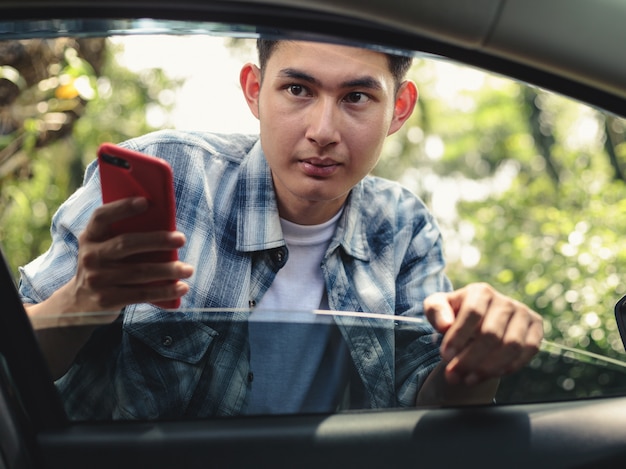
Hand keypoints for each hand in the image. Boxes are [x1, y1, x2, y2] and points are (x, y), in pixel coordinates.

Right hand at [68, 196, 193, 313]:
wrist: (80, 302)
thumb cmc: (106, 265)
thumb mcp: (104, 247)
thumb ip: (123, 234)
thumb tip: (165, 224)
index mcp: (90, 236)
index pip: (102, 216)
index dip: (122, 207)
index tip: (146, 202)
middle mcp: (90, 256)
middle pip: (127, 243)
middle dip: (157, 240)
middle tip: (181, 239)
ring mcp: (97, 279)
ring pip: (139, 271)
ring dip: (168, 270)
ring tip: (188, 269)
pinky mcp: (107, 299)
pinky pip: (141, 294)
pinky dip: (165, 291)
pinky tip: (181, 287)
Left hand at [423, 283, 542, 385]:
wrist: (477, 320)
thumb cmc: (453, 314)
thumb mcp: (436, 307)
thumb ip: (435, 311)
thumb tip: (445, 326)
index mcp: (480, 292)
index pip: (473, 313)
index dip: (459, 336)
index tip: (445, 356)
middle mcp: (505, 301)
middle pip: (491, 334)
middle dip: (470, 359)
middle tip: (453, 375)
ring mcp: (523, 314)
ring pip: (512, 346)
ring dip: (489, 368)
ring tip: (468, 379)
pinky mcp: (536, 329)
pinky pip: (528, 351)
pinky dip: (508, 367)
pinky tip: (488, 375)